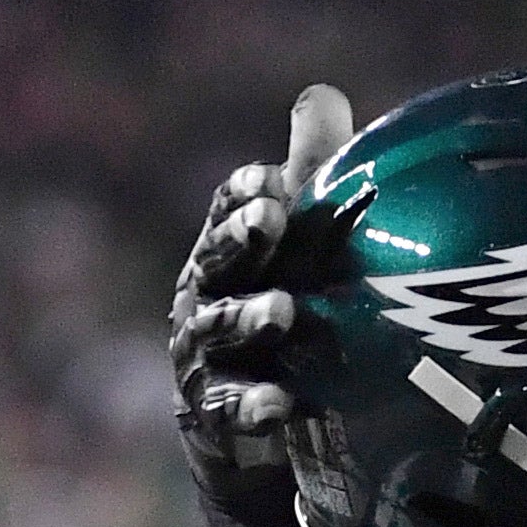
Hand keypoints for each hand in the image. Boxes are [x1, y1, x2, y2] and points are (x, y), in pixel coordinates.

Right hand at [169, 87, 358, 526]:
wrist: (254, 430)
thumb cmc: (281, 314)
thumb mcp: (297, 246)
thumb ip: (309, 173)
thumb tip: (322, 96)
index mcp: (224, 251)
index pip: (227, 211)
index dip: (245, 193)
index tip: (272, 179)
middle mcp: (204, 296)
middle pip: (218, 261)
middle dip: (242, 239)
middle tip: (271, 219)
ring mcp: (204, 357)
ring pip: (220, 332)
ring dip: (249, 318)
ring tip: (282, 311)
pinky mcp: (215, 414)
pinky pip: (232, 409)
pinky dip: (254, 406)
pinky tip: (281, 404)